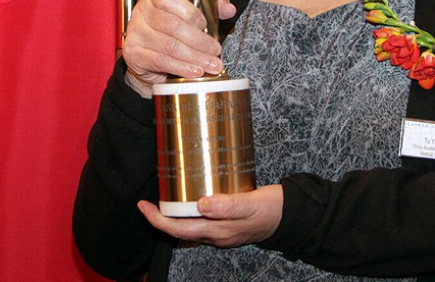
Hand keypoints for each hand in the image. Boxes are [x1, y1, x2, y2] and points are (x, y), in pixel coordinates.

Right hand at [122, 0, 236, 97]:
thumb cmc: (172, 32)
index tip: (205, 24)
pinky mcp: (134, 54)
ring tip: (211, 64)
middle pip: (172, 25)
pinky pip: (160, 61)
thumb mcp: (193, 16)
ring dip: (194, 57)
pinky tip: (195, 71)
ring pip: (169, 45)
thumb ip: (212, 7)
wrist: (151, 59)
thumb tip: (229, 9)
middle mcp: (142, 13)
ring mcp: (136, 34)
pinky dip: (181, 67)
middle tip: (216, 51)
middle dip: (199, 40)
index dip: (189, 11)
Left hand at [136, 185, 282, 247]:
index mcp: (219, 231)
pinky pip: (200, 222)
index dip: (158, 220)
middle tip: (148, 202)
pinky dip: (188, 212)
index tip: (144, 206)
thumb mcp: (250, 203)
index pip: (179, 229)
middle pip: (180, 230)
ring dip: (173, 216)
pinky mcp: (226, 225)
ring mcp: (221, 232)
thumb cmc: (272, 209)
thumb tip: (201, 205)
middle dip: (160, 219)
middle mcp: (216, 235)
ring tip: (163, 199)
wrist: (290, 216)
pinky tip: (188, 199)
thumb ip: (227, 205)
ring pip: (189, 227)